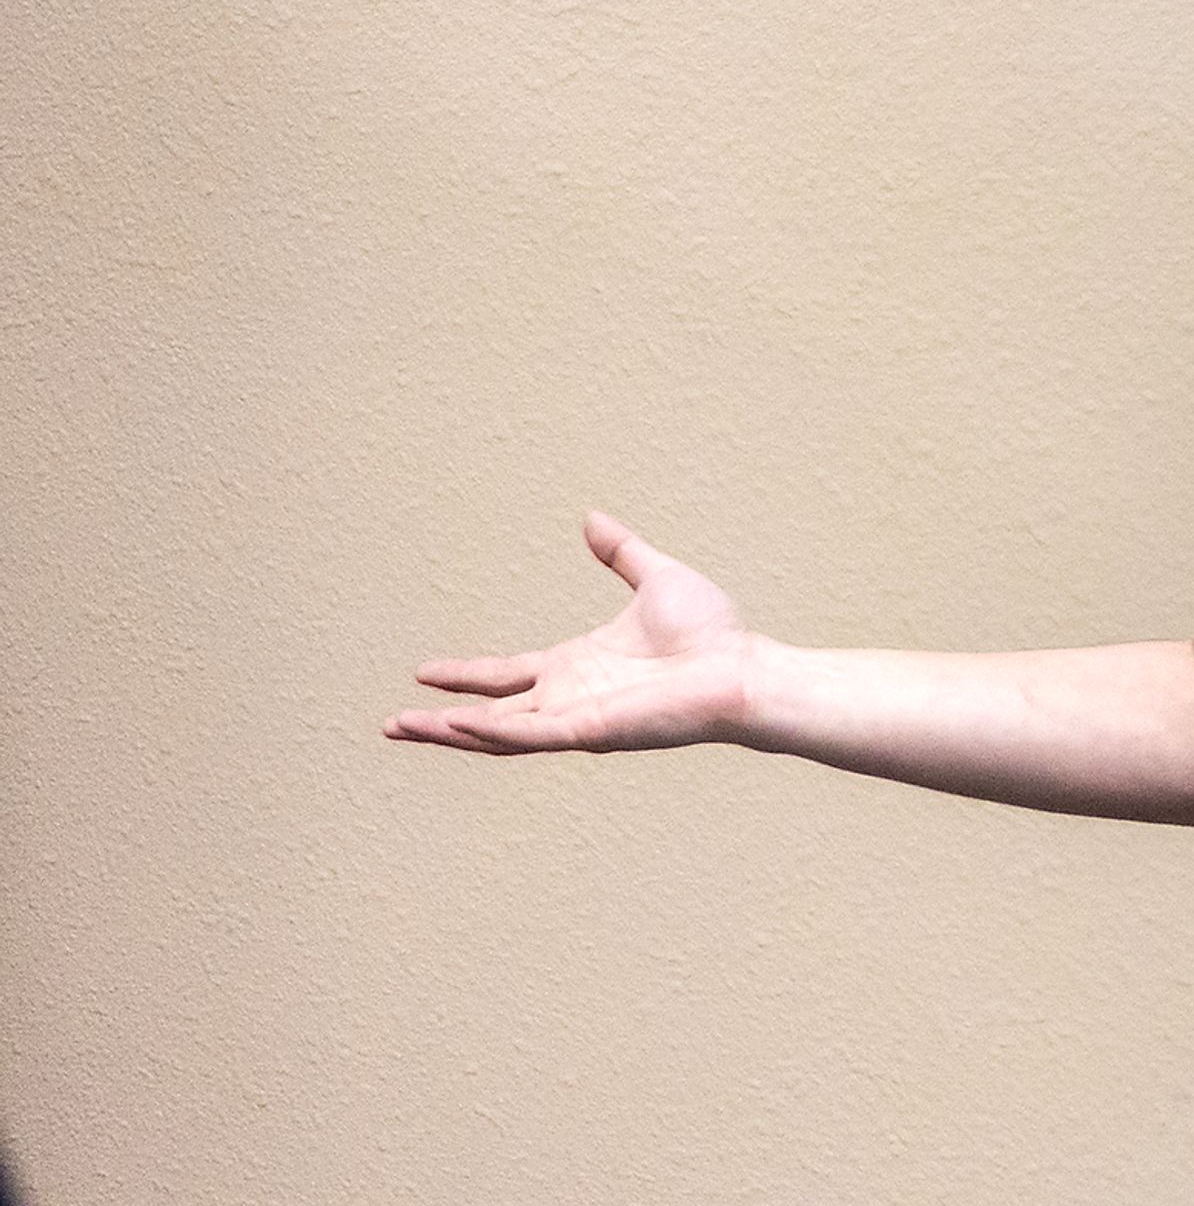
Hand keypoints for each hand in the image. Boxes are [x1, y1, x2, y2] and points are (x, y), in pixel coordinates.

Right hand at [385, 512, 757, 755]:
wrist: (742, 665)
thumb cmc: (710, 633)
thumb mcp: (655, 578)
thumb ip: (620, 552)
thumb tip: (592, 518)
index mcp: (577, 666)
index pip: (507, 675)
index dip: (464, 676)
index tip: (424, 673)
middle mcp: (570, 697)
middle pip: (489, 714)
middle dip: (439, 722)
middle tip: (390, 725)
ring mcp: (576, 718)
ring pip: (498, 733)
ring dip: (450, 733)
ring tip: (402, 729)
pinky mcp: (590, 731)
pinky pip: (530, 735)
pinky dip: (491, 732)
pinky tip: (454, 724)